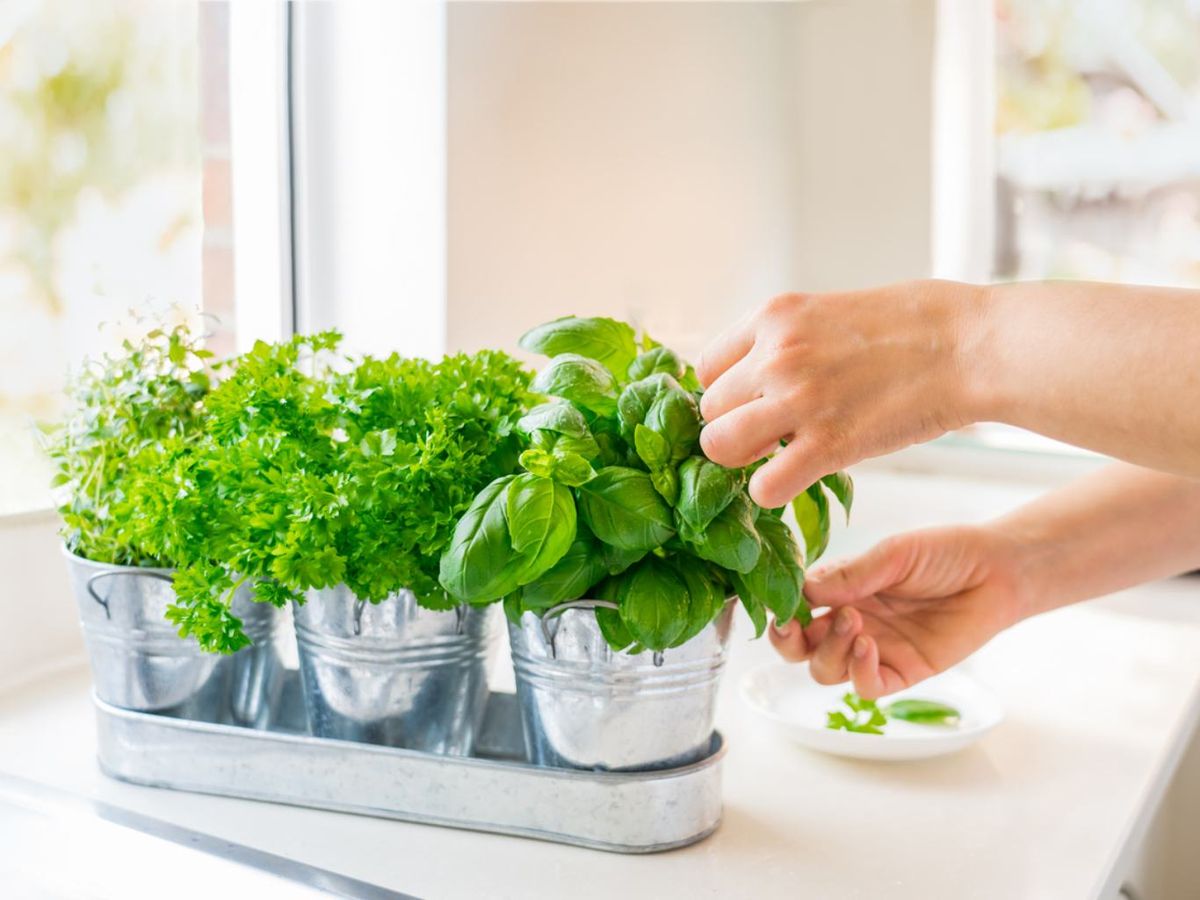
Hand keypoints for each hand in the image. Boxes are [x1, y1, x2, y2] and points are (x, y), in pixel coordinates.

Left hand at [696, 281, 984, 507]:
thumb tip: (760, 374)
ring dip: (743, 461)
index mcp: (774, 316)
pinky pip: (764, 487)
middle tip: (770, 436)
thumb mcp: (831, 310)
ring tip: (776, 458)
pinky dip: (773, 492)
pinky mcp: (828, 445)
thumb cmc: (914, 325)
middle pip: (710, 411)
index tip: (753, 405)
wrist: (970, 345)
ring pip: (719, 447)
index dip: (728, 394)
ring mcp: (798, 400)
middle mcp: (775, 355)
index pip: (706, 368)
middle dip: (734, 428)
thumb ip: (788, 340)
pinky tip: (797, 480)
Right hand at [769, 525, 1034, 698]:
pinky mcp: (903, 672)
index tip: (779, 602)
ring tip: (853, 622)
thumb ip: (850, 574)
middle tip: (794, 625)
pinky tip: (868, 646)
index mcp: (841, 590)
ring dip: (828, 650)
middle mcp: (851, 622)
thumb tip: (803, 588)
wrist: (997, 572)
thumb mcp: (893, 554)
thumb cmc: (945, 554)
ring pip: (826, 670)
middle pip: (800, 648)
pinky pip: (866, 687)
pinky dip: (858, 672)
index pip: (795, 607)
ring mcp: (875, 649)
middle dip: (788, 641)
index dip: (781, 608)